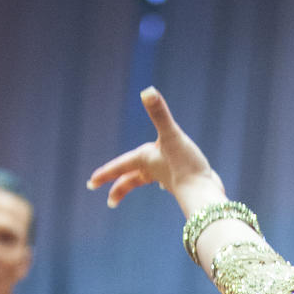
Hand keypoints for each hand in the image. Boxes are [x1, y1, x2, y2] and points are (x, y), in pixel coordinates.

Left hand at [87, 88, 221, 214]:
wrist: (203, 192)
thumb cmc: (184, 165)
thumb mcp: (171, 135)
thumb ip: (159, 113)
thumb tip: (147, 91)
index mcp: (146, 160)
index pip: (121, 166)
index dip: (105, 173)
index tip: (91, 182)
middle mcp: (153, 170)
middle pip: (131, 180)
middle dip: (119, 189)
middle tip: (110, 202)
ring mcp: (167, 178)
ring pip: (146, 181)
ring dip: (137, 183)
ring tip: (133, 186)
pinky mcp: (182, 181)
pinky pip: (167, 182)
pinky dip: (163, 182)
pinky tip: (164, 185)